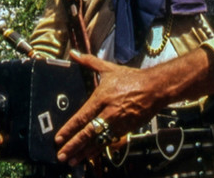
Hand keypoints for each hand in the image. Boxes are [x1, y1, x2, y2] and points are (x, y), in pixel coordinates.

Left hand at [54, 51, 161, 165]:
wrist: (155, 88)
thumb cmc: (131, 78)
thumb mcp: (108, 68)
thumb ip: (88, 62)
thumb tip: (73, 52)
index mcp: (102, 98)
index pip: (82, 117)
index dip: (70, 129)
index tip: (59, 138)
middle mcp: (109, 113)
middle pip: (88, 133)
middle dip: (73, 145)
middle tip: (61, 155)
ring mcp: (118, 123)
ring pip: (99, 141)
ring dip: (84, 152)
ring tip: (72, 161)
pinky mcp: (126, 130)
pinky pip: (109, 142)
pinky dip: (98, 150)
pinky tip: (88, 156)